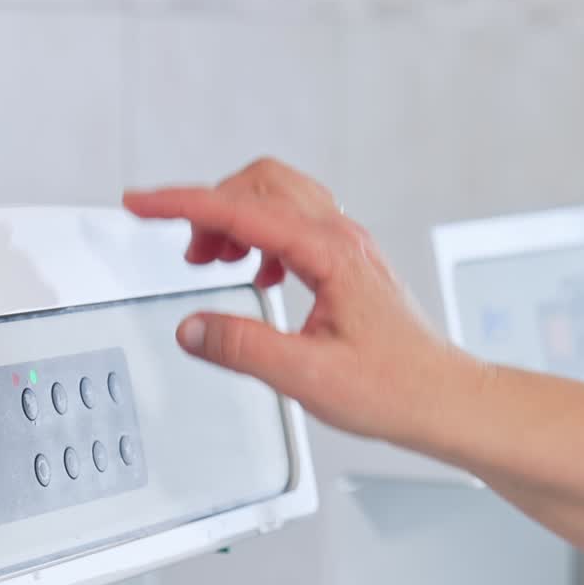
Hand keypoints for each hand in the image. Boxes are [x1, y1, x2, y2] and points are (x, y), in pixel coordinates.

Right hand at [123, 158, 473, 449]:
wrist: (443, 399)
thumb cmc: (395, 388)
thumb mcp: (306, 376)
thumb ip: (242, 349)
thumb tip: (192, 329)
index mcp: (329, 254)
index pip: (239, 210)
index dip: (180, 204)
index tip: (139, 204)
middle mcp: (342, 239)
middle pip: (259, 185)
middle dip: (209, 208)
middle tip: (183, 250)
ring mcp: (349, 248)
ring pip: (279, 199)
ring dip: (236, 219)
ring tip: (214, 261)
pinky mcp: (352, 264)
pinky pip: (297, 224)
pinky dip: (262, 236)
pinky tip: (259, 275)